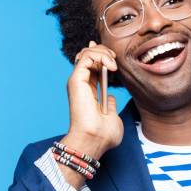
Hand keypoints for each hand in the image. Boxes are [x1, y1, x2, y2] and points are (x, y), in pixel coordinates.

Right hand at [65, 41, 123, 159]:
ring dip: (102, 51)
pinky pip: (85, 57)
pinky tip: (110, 65)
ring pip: (85, 53)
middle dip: (103, 50)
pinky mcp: (76, 80)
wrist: (95, 139)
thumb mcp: (112, 116)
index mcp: (88, 91)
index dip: (101, 55)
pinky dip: (100, 56)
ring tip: (113, 60)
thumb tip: (111, 97)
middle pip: (87, 55)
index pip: (92, 66)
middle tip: (114, 57)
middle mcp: (81, 84)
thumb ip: (110, 104)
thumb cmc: (103, 135)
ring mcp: (77, 81)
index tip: (114, 57)